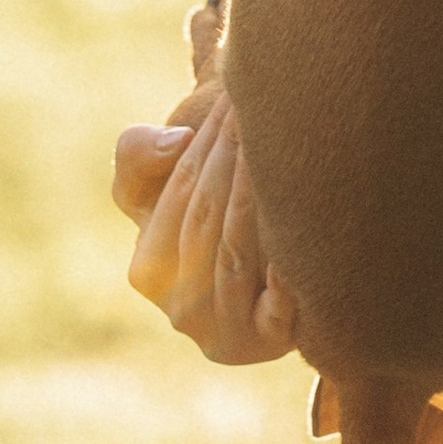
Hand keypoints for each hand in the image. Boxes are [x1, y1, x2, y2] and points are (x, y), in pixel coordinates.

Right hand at [113, 84, 299, 364]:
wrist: (276, 266)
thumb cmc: (212, 204)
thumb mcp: (158, 179)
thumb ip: (136, 156)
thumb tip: (176, 143)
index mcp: (147, 271)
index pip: (178, 194)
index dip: (207, 141)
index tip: (238, 99)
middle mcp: (180, 310)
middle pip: (206, 220)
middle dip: (237, 157)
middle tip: (270, 112)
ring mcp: (224, 334)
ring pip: (236, 253)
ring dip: (259, 193)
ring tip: (289, 145)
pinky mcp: (270, 344)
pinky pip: (278, 306)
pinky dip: (288, 272)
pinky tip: (307, 232)